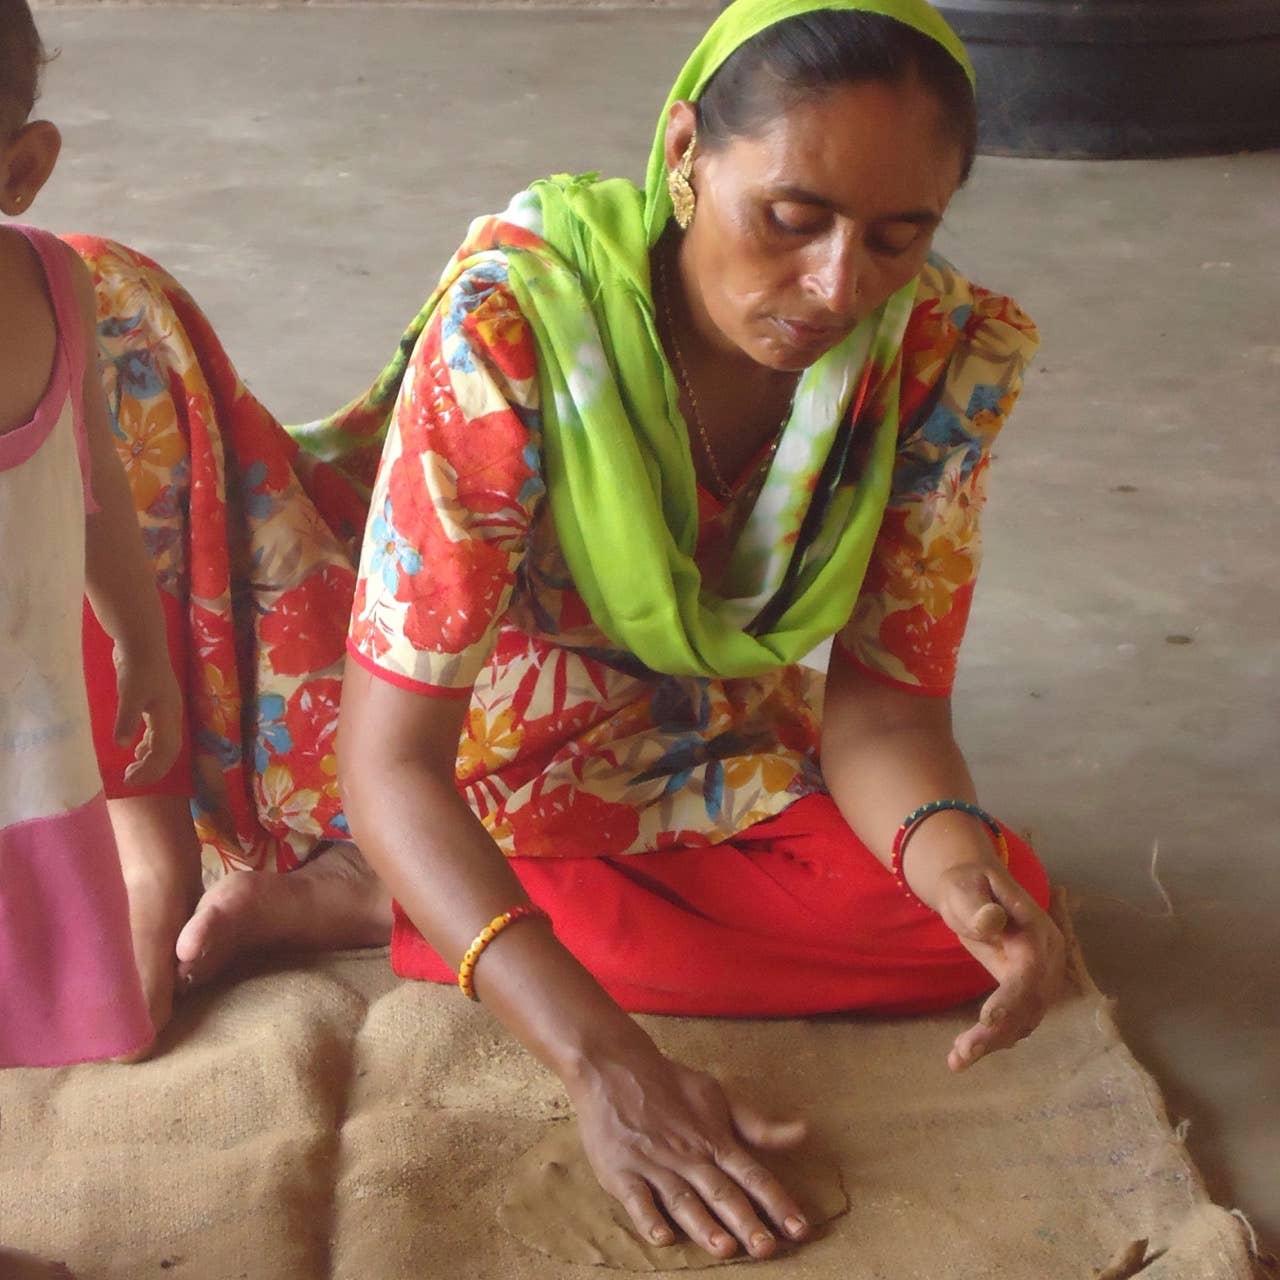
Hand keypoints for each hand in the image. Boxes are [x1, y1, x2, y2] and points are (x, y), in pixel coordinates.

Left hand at [112, 642, 182, 785]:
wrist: (143, 642)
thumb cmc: (138, 666)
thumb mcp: (130, 693)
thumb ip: (127, 719)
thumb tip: (122, 746)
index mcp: (168, 716)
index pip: (166, 752)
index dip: (151, 770)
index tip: (130, 781)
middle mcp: (171, 716)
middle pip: (168, 751)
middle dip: (152, 769)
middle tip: (129, 780)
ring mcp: (165, 710)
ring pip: (164, 743)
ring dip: (150, 759)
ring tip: (132, 770)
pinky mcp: (156, 704)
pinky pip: (158, 733)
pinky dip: (148, 746)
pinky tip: (136, 749)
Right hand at [566, 1044, 811, 1260]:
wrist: (614, 1066)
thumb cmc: (671, 1084)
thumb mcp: (718, 1096)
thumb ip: (757, 1124)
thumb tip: (802, 1132)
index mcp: (714, 1140)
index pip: (752, 1175)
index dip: (777, 1202)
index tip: (800, 1229)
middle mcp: (688, 1156)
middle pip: (721, 1192)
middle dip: (745, 1222)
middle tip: (766, 1249)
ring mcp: (654, 1164)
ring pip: (683, 1200)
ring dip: (704, 1225)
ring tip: (724, 1249)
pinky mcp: (621, 1171)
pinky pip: (637, 1199)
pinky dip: (649, 1218)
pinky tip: (662, 1237)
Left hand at [930, 861, 1064, 1071]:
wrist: (975, 889)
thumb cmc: (968, 886)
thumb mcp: (966, 887)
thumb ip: (977, 905)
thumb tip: (990, 922)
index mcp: (1037, 932)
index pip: (1030, 971)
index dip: (1012, 998)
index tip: (986, 1018)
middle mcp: (1047, 959)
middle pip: (1030, 1003)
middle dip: (998, 1031)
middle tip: (962, 1053)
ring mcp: (1041, 977)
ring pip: (1025, 1019)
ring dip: (995, 1042)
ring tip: (958, 1060)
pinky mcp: (1027, 990)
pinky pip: (1017, 1020)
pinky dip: (996, 1039)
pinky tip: (965, 1054)